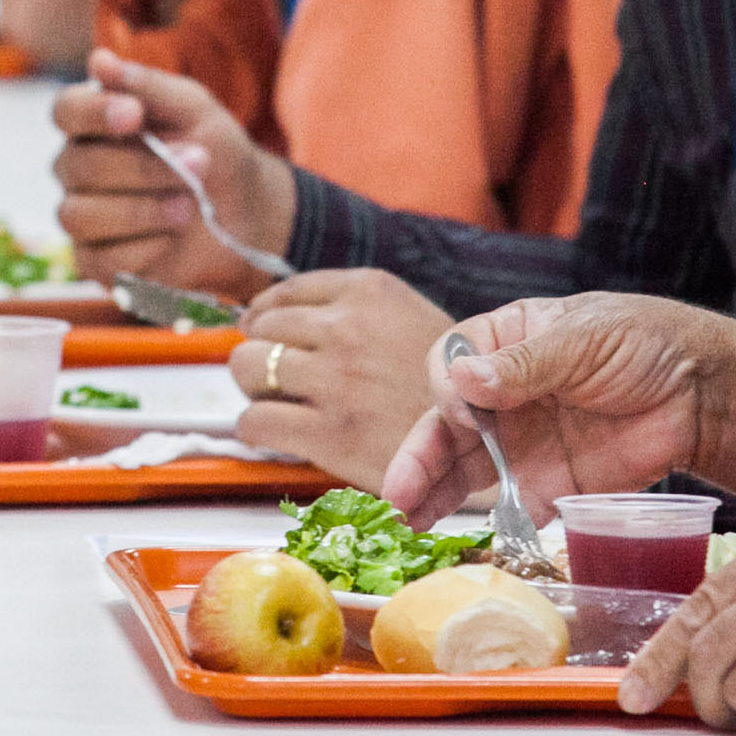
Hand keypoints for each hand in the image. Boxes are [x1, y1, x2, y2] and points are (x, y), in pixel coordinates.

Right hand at [53, 49, 293, 297]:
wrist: (246, 214)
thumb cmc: (216, 151)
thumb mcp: (195, 109)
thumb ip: (148, 86)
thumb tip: (98, 60)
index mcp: (93, 123)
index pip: (65, 111)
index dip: (93, 114)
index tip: (135, 115)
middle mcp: (77, 168)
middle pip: (79, 167)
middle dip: (142, 168)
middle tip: (197, 163)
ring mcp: (83, 216)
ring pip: (79, 216)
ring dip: (141, 211)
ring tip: (189, 206)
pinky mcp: (96, 262)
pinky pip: (99, 259)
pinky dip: (143, 248)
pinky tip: (172, 237)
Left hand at [231, 268, 448, 490]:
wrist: (487, 444)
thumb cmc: (447, 385)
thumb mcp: (409, 318)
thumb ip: (355, 308)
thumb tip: (279, 314)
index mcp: (369, 291)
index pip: (286, 292)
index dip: (266, 315)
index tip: (262, 331)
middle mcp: (348, 328)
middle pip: (261, 327)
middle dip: (260, 349)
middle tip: (270, 373)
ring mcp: (337, 380)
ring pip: (248, 367)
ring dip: (253, 386)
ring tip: (271, 400)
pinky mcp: (329, 433)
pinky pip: (255, 421)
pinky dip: (252, 427)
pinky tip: (267, 431)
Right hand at [381, 292, 735, 525]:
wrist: (703, 394)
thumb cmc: (642, 342)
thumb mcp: (581, 340)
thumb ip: (524, 365)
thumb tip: (463, 381)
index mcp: (503, 343)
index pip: (450, 366)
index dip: (450, 391)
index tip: (466, 409)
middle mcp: (502, 396)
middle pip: (444, 427)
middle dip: (418, 460)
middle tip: (398, 496)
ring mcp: (523, 443)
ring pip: (466, 471)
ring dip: (436, 496)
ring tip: (410, 523)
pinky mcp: (550, 485)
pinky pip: (512, 510)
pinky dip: (491, 530)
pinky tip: (468, 549)